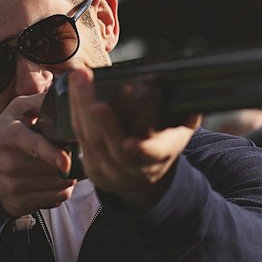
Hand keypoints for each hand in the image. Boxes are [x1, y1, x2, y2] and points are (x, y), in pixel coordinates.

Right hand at [0, 93, 75, 216]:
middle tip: (74, 152)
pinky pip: (55, 199)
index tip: (66, 162)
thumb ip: (40, 101)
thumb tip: (66, 95)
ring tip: (63, 165)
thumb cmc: (6, 134)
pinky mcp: (19, 204)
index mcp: (11, 136)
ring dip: (69, 176)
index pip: (34, 146)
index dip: (53, 155)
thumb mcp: (16, 110)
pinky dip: (62, 189)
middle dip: (71, 161)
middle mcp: (9, 164)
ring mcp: (13, 187)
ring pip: (59, 185)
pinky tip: (54, 179)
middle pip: (54, 168)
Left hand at [67, 67, 197, 206]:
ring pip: (92, 141)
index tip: (130, 142)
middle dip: (101, 118)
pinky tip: (73, 92)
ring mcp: (110, 172)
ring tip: (79, 80)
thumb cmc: (163, 144)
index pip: (152, 155)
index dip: (142, 150)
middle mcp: (134, 169)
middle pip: (113, 146)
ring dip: (81, 107)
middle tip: (91, 88)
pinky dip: (75, 114)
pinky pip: (80, 140)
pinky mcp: (91, 168)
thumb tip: (188, 90)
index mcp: (160, 156)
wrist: (144, 182)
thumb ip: (186, 113)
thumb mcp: (180, 131)